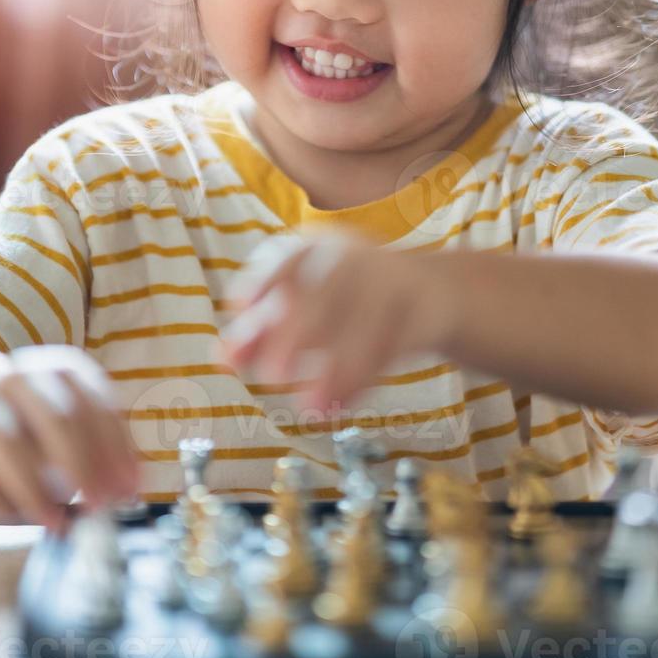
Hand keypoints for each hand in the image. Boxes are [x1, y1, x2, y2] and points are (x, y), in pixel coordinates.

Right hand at [0, 345, 139, 527]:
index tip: (129, 491)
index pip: (98, 407)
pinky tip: (22, 517)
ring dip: (37, 493)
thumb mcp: (72, 421)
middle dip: (82, 468)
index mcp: (63, 370)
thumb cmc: (34, 420)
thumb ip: (103, 453)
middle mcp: (22, 377)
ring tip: (57, 523)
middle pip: (57, 420)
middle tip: (97, 508)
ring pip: (10, 447)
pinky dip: (2, 503)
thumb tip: (131, 490)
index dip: (117, 452)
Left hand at [215, 227, 460, 410]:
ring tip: (309, 409)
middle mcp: (353, 256)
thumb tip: (220, 360)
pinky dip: (366, 378)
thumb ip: (260, 334)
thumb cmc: (351, 304)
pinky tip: (342, 406)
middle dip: (296, 332)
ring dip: (336, 367)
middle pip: (324, 288)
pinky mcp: (426, 308)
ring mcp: (394, 279)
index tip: (242, 308)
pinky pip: (396, 343)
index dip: (264, 283)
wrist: (437, 295)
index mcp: (315, 249)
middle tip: (272, 376)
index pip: (286, 260)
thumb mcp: (302, 312)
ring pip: (365, 320)